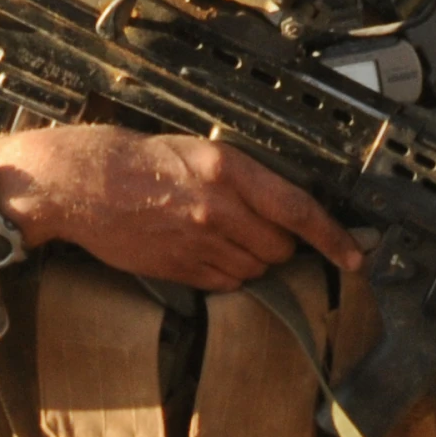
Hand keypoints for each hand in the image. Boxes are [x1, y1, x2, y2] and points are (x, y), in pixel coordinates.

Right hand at [0, 125, 362, 291]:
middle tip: (253, 230)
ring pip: (255, 269)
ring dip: (250, 261)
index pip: (298, 209)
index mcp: (227, 168)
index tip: (354, 257)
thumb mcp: (195, 152)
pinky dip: (224, 275)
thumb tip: (277, 210)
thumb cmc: (134, 161)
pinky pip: (225, 284)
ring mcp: (199, 241)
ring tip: (216, 237)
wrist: (80, 183)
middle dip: (278, 245)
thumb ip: (238, 180)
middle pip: (280, 247)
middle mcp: (219, 206)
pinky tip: (198, 252)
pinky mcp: (180, 268)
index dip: (333, 238)